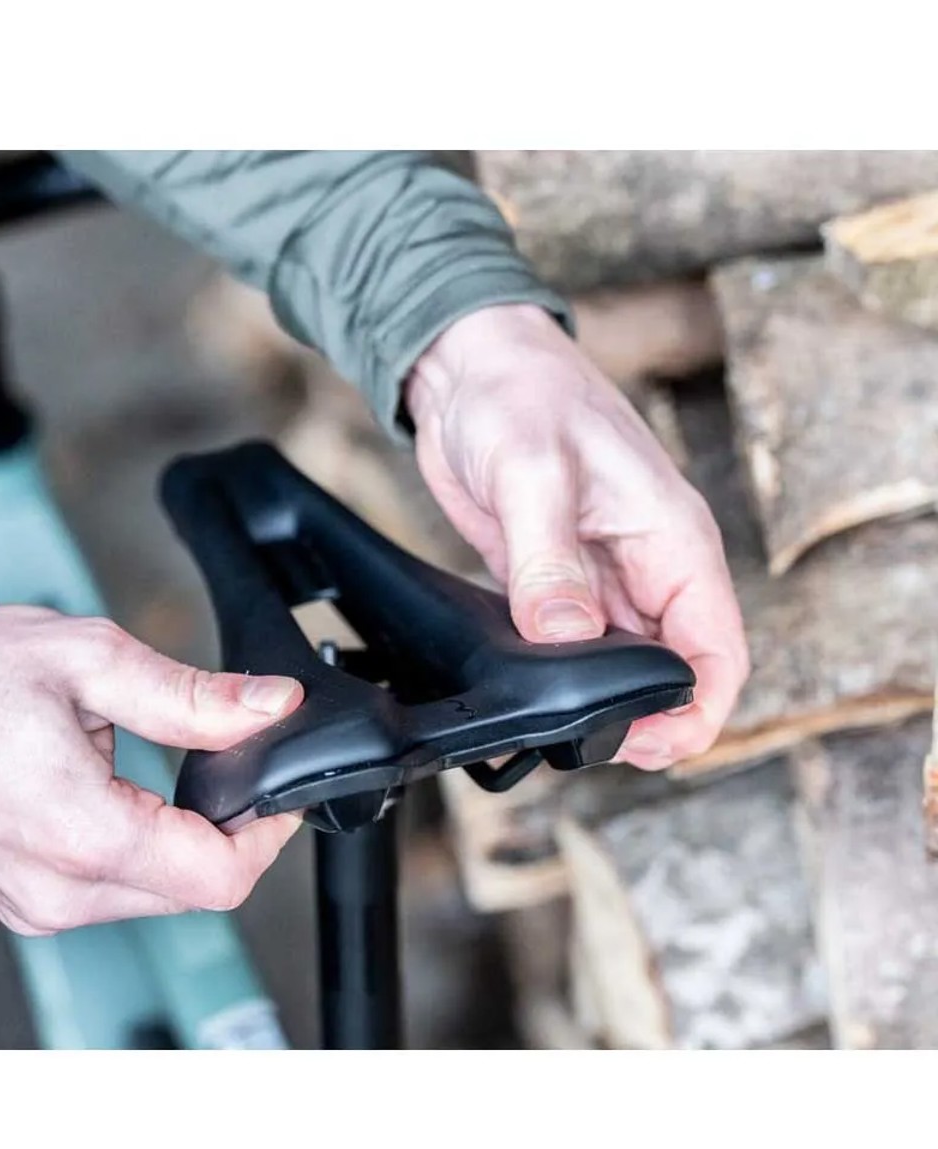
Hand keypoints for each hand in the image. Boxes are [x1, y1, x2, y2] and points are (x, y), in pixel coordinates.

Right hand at [0, 606, 304, 933]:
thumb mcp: (89, 660)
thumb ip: (193, 696)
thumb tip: (271, 707)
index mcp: (83, 835)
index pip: (221, 878)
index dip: (267, 833)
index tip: (276, 787)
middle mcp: (60, 892)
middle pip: (196, 891)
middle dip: (228, 831)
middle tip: (219, 760)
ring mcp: (37, 906)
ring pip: (158, 894)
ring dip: (179, 838)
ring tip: (148, 765)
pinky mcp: (23, 903)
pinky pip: (111, 892)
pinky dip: (135, 848)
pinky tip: (112, 791)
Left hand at [405, 304, 747, 769]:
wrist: (468, 364)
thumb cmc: (519, 392)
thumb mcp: (536, 472)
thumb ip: (551, 562)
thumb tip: (565, 641)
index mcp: (674, 539)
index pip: (717, 650)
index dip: (696, 711)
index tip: (648, 746)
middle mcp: (648, 565)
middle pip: (672, 668)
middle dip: (644, 717)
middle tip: (588, 747)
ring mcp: (601, 575)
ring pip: (619, 662)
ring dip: (599, 700)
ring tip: (554, 731)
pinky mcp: (554, 579)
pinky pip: (570, 643)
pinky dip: (557, 674)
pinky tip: (526, 693)